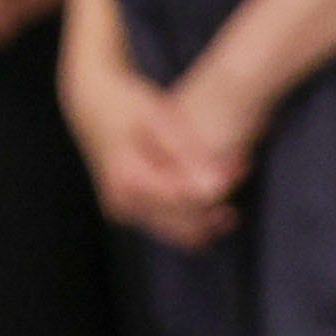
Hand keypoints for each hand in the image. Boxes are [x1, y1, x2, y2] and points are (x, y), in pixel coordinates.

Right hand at [63, 34, 232, 246]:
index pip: (185, 200)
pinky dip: (197, 212)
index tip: (244, 163)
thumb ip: (186, 153)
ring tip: (234, 174)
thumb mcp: (157, 117)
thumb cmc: (127, 103)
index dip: (220, 184)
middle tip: (243, 168)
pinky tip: (215, 186)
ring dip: (212, 211)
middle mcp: (123, 203)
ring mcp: (125, 212)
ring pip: (182, 232)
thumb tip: (219, 189)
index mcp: (128, 180)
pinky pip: (172, 225)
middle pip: (186, 225)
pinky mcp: (132, 212)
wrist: (92, 105)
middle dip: (220, 202)